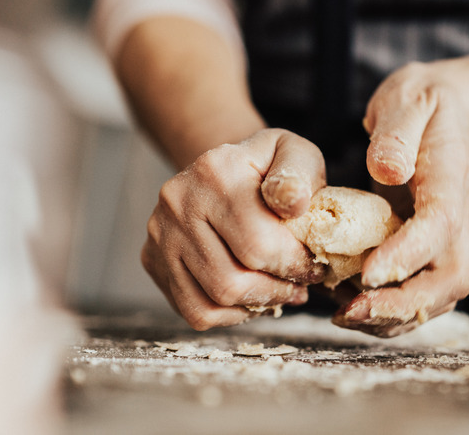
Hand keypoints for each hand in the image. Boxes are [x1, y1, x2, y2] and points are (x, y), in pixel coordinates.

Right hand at [142, 129, 326, 329]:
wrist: (223, 171)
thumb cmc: (267, 169)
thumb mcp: (294, 154)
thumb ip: (299, 175)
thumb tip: (294, 203)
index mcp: (215, 171)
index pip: (258, 244)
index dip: (296, 266)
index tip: (315, 267)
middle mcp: (178, 202)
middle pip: (232, 280)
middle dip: (278, 289)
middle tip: (300, 284)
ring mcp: (160, 234)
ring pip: (214, 300)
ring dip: (257, 304)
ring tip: (280, 290)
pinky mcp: (153, 260)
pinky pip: (194, 310)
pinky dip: (230, 314)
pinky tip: (252, 297)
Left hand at [332, 60, 468, 336]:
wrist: (446, 113)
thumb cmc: (422, 103)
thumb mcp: (407, 100)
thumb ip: (397, 132)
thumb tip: (388, 170)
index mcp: (450, 179)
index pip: (439, 225)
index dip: (407, 254)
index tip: (367, 273)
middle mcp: (456, 218)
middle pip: (449, 278)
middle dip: (403, 304)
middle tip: (350, 311)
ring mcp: (447, 239)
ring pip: (437, 296)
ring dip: (394, 316)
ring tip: (343, 315)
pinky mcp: (430, 251)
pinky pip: (419, 293)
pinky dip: (388, 310)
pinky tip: (349, 305)